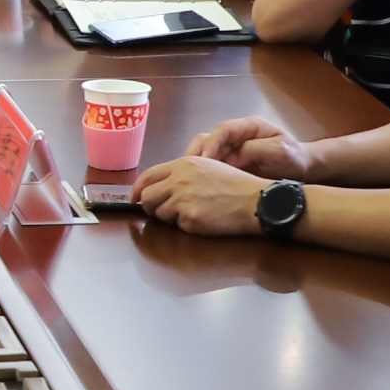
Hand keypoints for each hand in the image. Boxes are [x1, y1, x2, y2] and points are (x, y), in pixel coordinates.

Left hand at [138, 155, 284, 234]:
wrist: (254, 201)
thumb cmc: (236, 185)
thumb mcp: (208, 167)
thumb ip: (183, 173)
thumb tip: (161, 185)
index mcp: (184, 164)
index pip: (148, 176)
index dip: (138, 189)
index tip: (135, 197)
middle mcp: (180, 179)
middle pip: (148, 197)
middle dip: (151, 207)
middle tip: (162, 211)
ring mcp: (183, 199)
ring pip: (160, 213)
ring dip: (171, 217)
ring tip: (192, 212)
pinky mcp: (190, 218)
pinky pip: (177, 226)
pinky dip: (186, 226)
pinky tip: (203, 219)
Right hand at [180, 115, 310, 176]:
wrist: (301, 168)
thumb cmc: (293, 157)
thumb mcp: (279, 150)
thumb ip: (255, 150)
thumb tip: (231, 159)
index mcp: (249, 126)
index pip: (223, 129)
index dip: (212, 143)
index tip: (206, 158)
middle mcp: (236, 136)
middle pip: (208, 139)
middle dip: (197, 154)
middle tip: (191, 171)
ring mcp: (231, 150)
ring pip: (205, 152)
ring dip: (197, 166)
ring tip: (192, 179)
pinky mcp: (229, 164)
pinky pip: (212, 167)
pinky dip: (204, 174)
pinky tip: (200, 185)